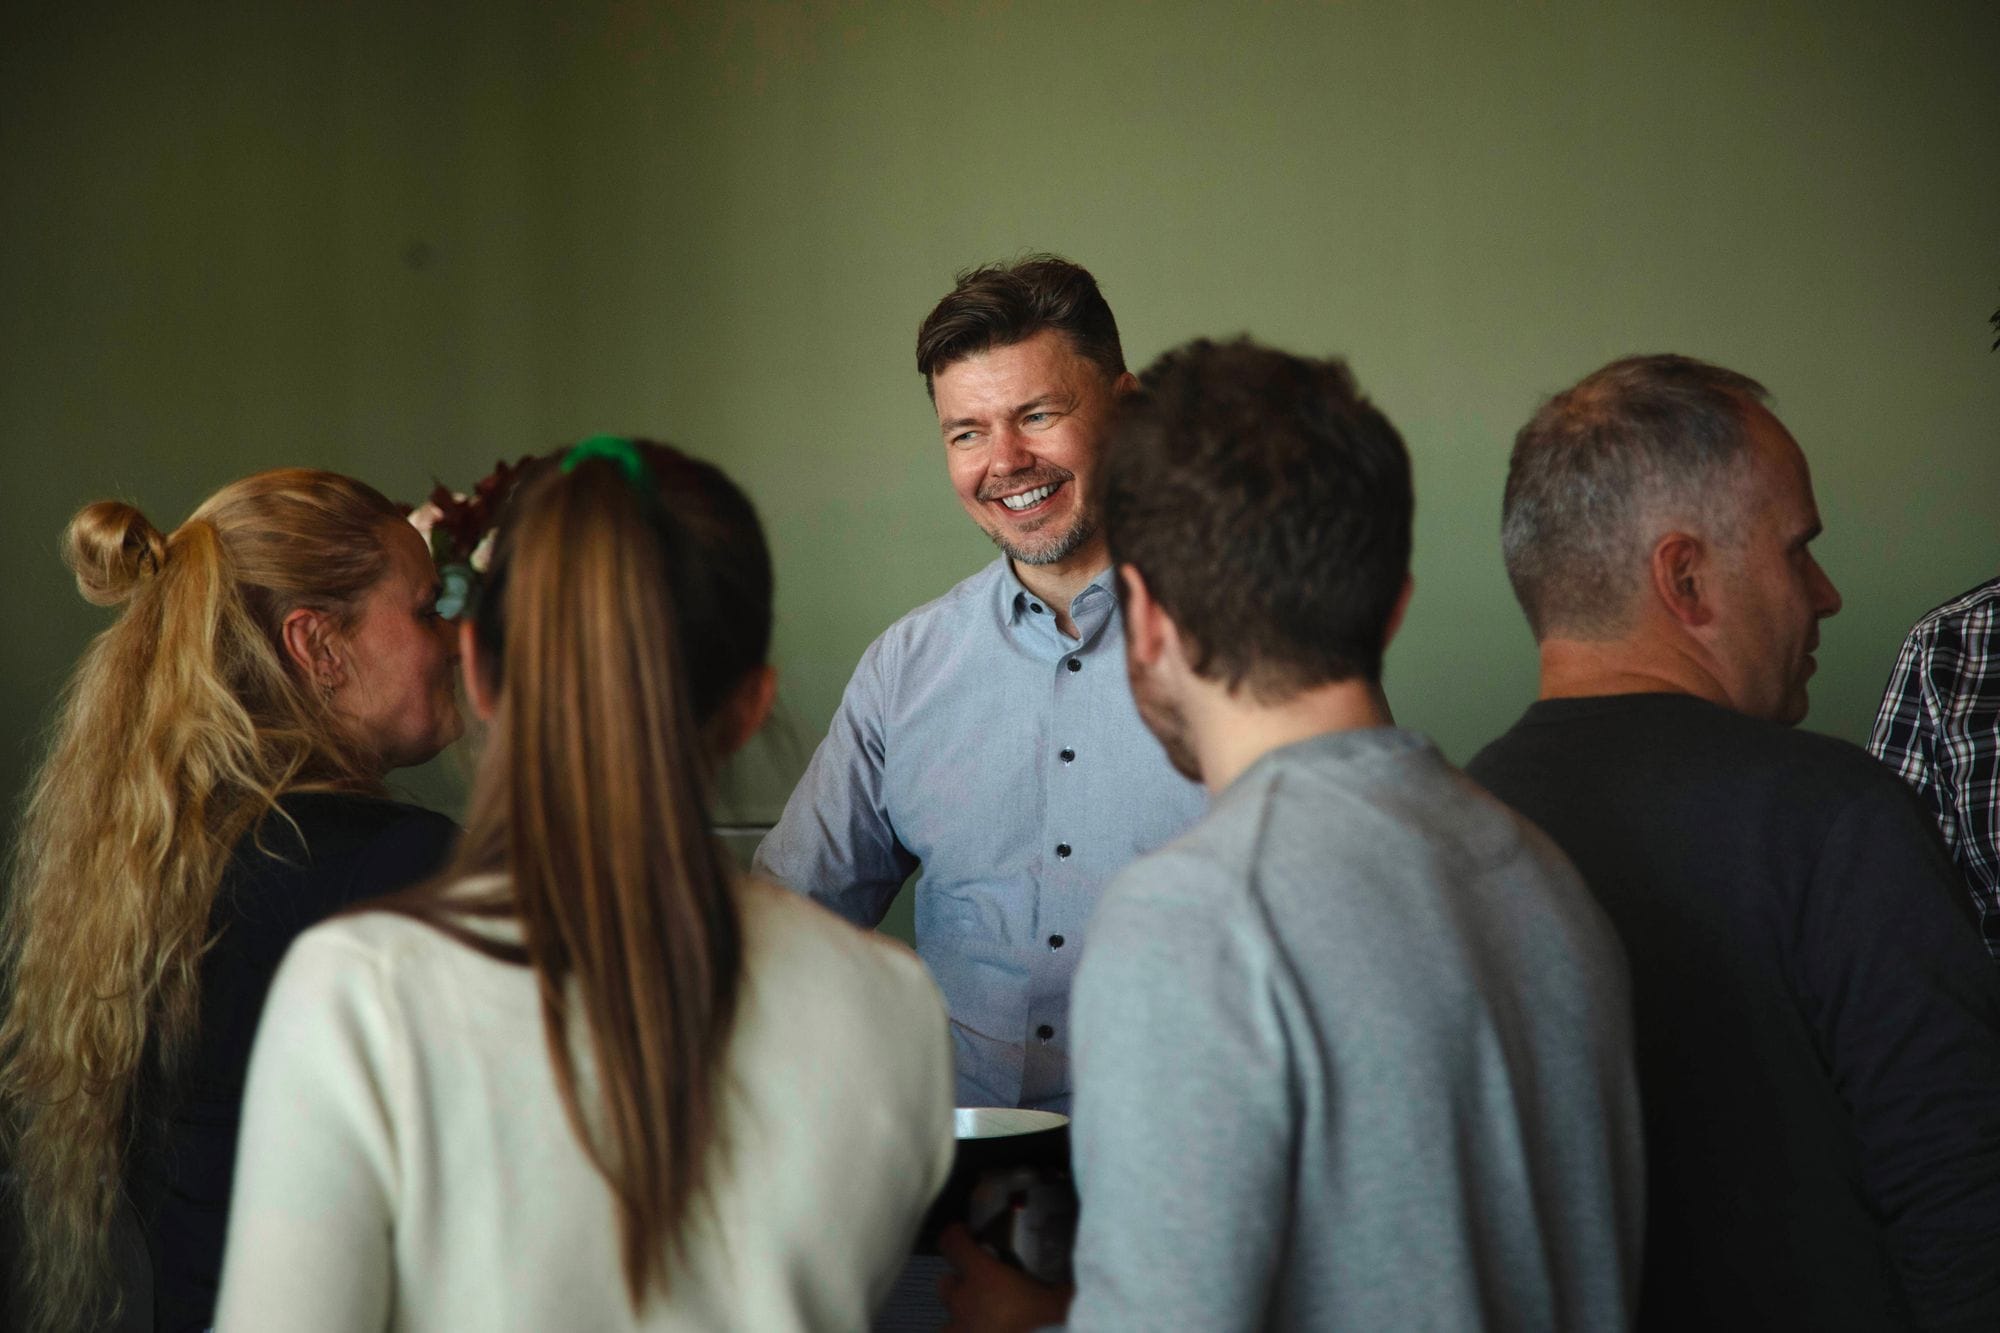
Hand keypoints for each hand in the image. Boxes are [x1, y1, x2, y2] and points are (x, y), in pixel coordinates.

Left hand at [937, 1223, 1074, 1331]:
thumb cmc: (1050, 1327)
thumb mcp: (1064, 1301)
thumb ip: (1063, 1288)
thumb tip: (1071, 1283)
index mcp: (983, 1278)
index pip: (952, 1243)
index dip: (957, 1236)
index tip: (967, 1235)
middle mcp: (963, 1305)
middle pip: (945, 1284)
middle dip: (960, 1285)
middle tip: (983, 1291)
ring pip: (947, 1323)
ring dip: (962, 1322)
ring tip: (986, 1327)